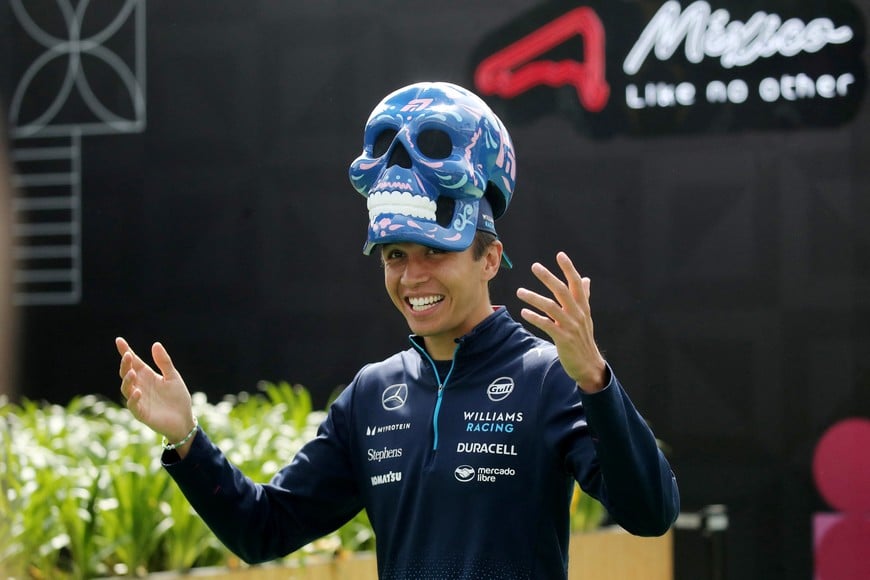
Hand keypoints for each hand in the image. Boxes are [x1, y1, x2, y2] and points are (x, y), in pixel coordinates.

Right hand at [116, 337, 195, 443]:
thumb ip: (164, 362)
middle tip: (128, 356)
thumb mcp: (173, 377)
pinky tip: (138, 392)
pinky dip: (134, 399)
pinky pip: (133, 406)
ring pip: (126, 389)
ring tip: (132, 373)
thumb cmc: (178, 398)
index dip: (126, 351)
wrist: (184, 419)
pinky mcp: (141, 413)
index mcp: (147, 376)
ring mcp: (139, 400)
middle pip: (127, 373)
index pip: (134, 362)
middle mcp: (140, 386)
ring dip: (128, 381)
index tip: (119, 340)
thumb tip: (155, 344)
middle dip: (125, 365)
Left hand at [516, 252, 606, 391]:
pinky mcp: (563, 338)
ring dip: (534, 298)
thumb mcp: (586, 316)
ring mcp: (570, 326)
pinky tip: (523, 313)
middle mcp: (578, 314)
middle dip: (548, 277)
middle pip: (562, 291)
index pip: (576, 283)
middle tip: (535, 266)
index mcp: (583, 306)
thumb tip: (586, 279)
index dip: (569, 269)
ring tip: (519, 292)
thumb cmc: (583, 338)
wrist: (588, 364)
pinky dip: (534, 318)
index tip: (560, 255)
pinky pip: (547, 325)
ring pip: (551, 307)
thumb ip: (584, 297)